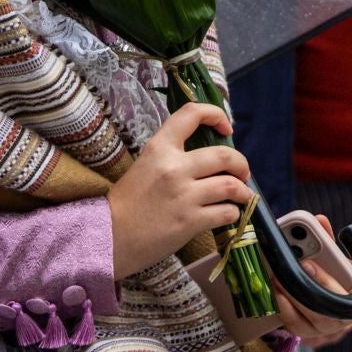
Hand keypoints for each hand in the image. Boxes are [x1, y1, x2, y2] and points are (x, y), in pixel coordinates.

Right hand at [106, 103, 253, 279]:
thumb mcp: (145, 165)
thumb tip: (207, 155)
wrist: (108, 237)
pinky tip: (228, 214)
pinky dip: (233, 212)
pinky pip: (226, 212)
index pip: (192, 114)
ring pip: (231, 185)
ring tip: (242, 195)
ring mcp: (184, 195)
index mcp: (159, 148)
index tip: (226, 128)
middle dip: (241, 164)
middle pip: (225, 155)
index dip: (216, 115)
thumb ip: (173, 155)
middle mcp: (174, 167)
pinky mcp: (190, 222)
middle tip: (242, 172)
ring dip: (243, 191)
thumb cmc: (126, 202)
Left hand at [272, 215, 351, 347]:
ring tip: (281, 273)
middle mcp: (350, 316)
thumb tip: (319, 220)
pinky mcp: (308, 335)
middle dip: (323, 284)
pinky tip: (276, 288)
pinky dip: (285, 306)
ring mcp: (330, 329)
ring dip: (296, 294)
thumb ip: (327, 241)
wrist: (310, 303)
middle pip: (342, 308)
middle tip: (306, 264)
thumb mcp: (332, 257)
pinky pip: (297, 325)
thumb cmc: (327, 277)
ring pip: (315, 317)